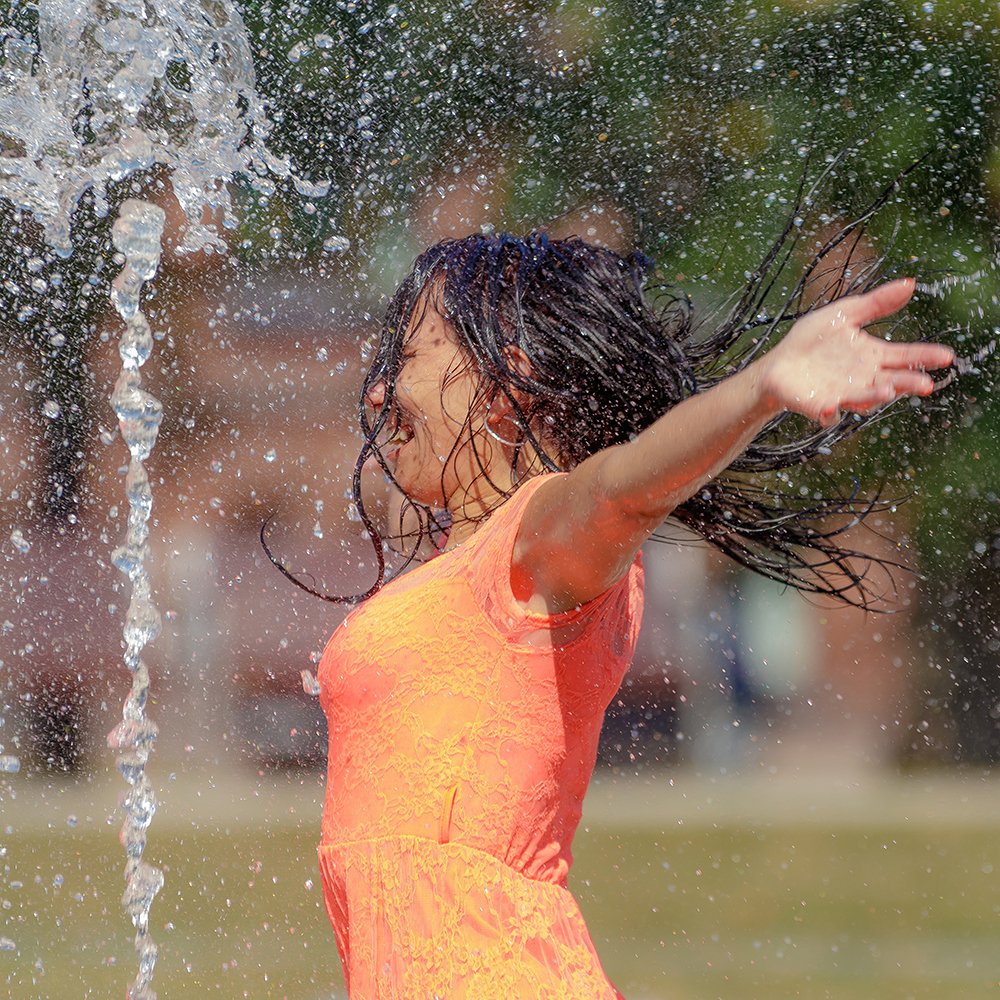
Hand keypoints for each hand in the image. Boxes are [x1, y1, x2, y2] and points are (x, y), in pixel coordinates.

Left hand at [756, 278, 955, 426]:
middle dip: (908, 383)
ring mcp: (842, 394)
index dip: (925, 357)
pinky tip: (830, 408)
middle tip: (926, 384)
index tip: (946, 356)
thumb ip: (876, 304)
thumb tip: (910, 283)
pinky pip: (827, 413)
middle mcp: (863, 379)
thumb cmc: (812, 341)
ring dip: (874, 395)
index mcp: (872, 356)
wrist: (778, 364)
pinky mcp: (819, 405)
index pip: (904, 356)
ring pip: (865, 399)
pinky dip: (829, 412)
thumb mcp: (844, 314)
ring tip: (886, 389)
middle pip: (892, 382)